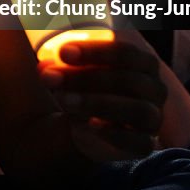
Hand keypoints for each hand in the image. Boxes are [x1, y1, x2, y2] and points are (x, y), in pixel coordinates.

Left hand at [39, 40, 166, 160]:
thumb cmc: (83, 85)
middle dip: (87, 77)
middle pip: (128, 80)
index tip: (62, 52)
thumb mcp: (74, 63)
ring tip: (62, 99)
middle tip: (51, 77)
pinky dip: (115, 133)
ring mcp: (152, 119)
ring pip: (135, 109)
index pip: (126, 52)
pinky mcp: (145, 144)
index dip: (95, 52)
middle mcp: (154, 89)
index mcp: (143, 62)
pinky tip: (90, 125)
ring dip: (95, 102)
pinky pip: (138, 142)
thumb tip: (35, 44)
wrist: (85, 125)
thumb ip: (60, 49)